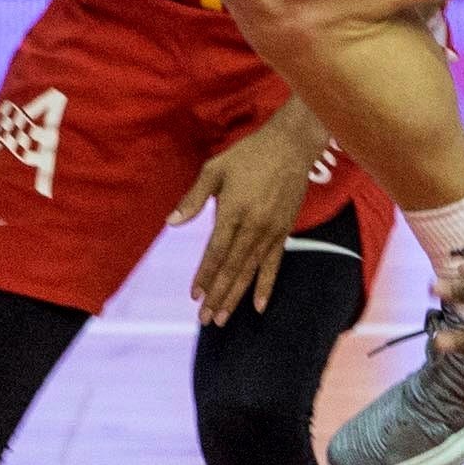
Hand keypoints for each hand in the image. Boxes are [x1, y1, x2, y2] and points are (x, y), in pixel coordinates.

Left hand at [168, 107, 326, 323]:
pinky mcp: (284, 231)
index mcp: (233, 210)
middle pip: (232, 267)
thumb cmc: (249, 154)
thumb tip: (172, 222)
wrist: (292, 145)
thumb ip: (194, 198)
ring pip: (250, 270)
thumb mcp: (216, 169)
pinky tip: (258, 306)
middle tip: (205, 319)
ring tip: (222, 318)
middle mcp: (253, 225)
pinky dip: (266, 286)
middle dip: (218, 295)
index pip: (216, 251)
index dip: (205, 275)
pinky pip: (274, 264)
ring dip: (236, 296)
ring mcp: (271, 230)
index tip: (194, 296)